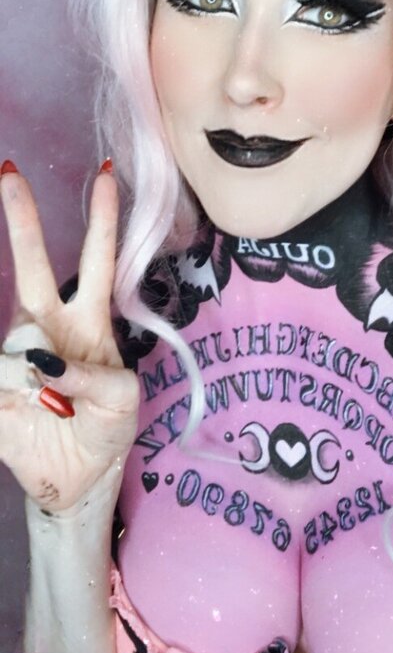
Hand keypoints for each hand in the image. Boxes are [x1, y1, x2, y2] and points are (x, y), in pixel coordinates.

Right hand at [0, 162, 138, 513]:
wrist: (79, 480)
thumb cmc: (107, 428)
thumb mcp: (122, 402)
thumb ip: (94, 377)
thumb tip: (43, 360)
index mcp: (89, 322)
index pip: (97, 261)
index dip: (102, 220)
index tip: (103, 175)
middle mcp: (50, 326)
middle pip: (36, 266)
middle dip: (22, 219)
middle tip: (9, 172)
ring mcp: (18, 354)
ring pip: (17, 337)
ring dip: (33, 377)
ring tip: (53, 412)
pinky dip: (9, 384)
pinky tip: (27, 401)